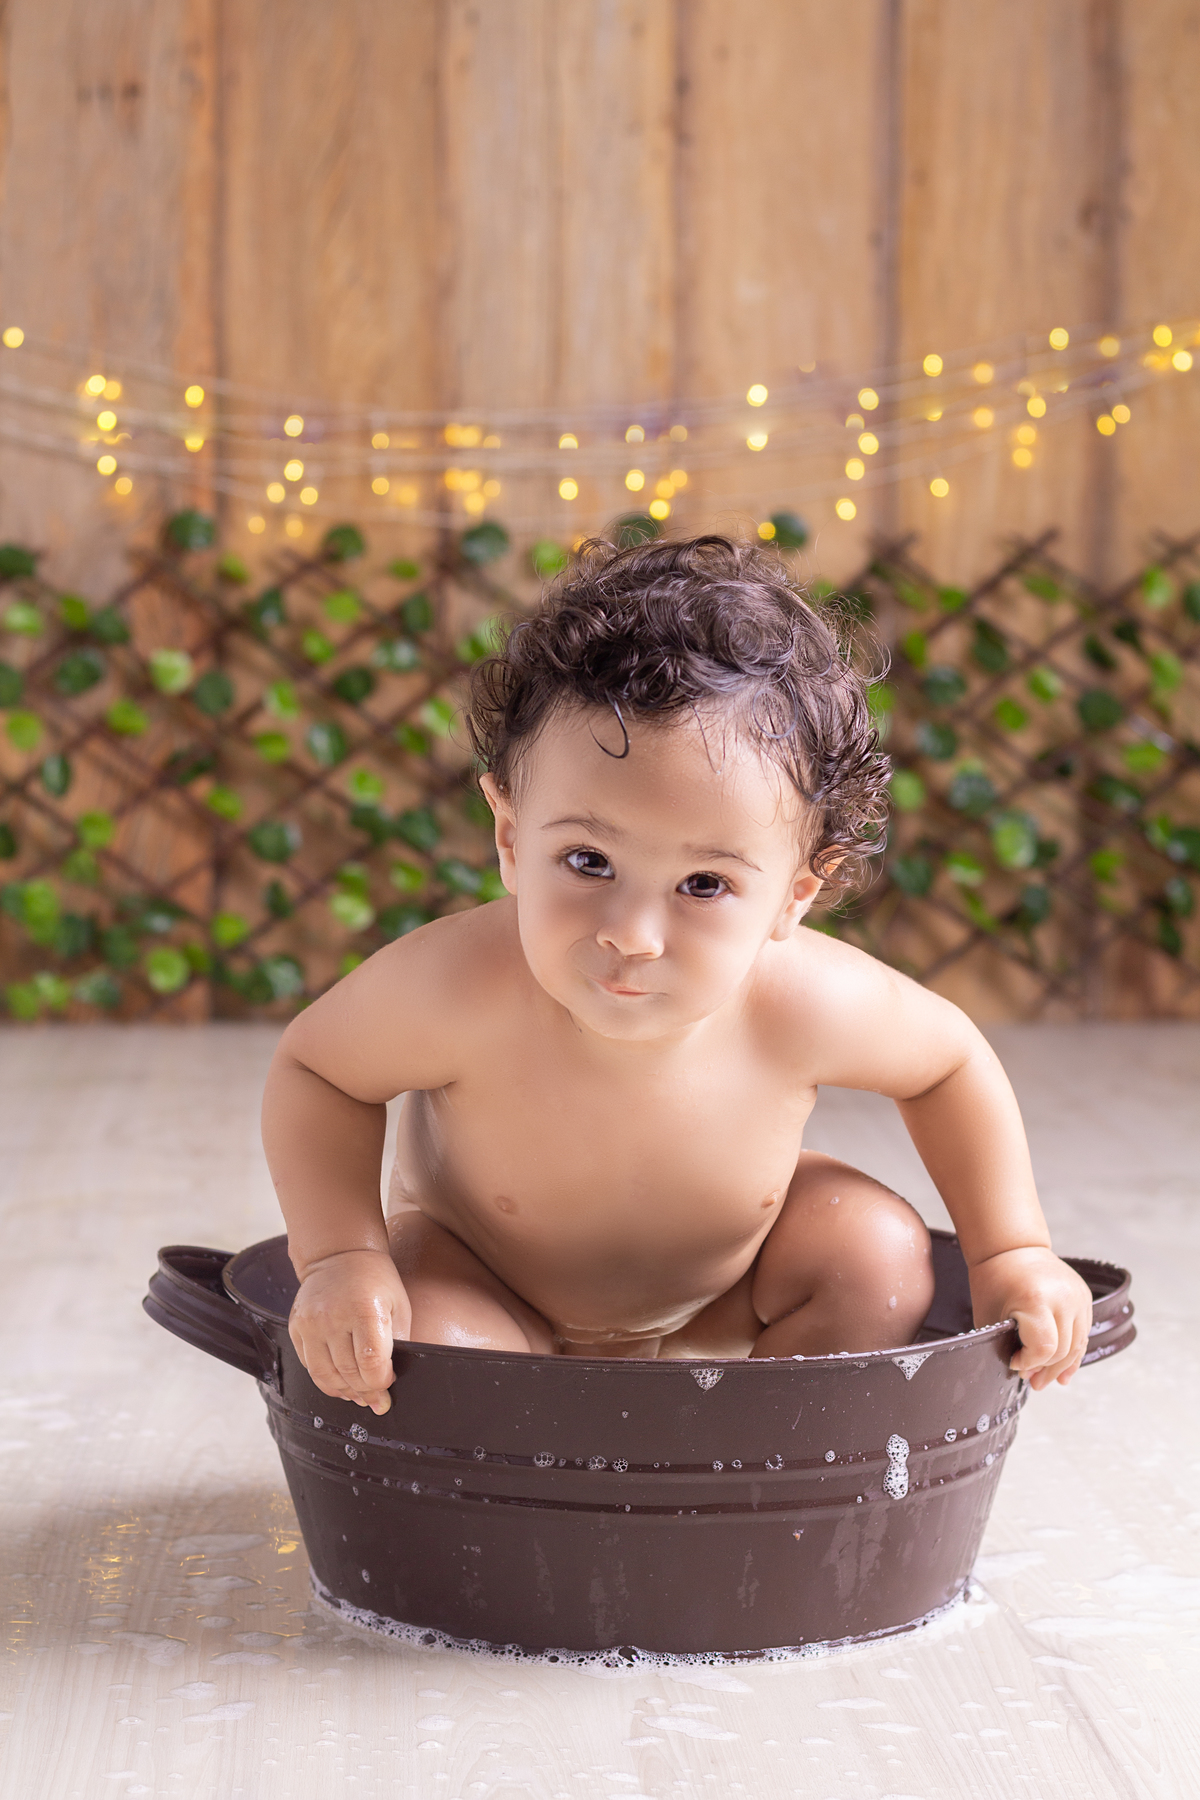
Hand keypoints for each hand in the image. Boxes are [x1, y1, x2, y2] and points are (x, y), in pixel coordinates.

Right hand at [288, 1248, 412, 1413]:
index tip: (388, 1384)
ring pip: (325, 1376)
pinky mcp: (296, 1327)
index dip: (381, 1383)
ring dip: (344, 1391)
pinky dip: (325, 1380)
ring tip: (358, 1395)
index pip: (371, 1364)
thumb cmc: (376, 1282)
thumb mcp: (398, 1307)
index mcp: (364, 1309)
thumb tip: (390, 1382)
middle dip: (365, 1392)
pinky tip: (340, 1382)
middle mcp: (333, 1316)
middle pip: (349, 1373)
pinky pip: (309, 1366)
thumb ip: (397, 1344)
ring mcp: (311, 1322)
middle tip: (376, 1400)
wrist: (340, 1255)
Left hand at [968, 1245, 1092, 1389]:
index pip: (1043, 1348)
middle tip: (1031, 1380)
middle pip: (1062, 1351)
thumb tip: (1025, 1374)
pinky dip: (1073, 1353)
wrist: (1012, 1247)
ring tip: (1046, 1380)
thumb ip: (1006, 1345)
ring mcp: (1078, 1296)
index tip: (1015, 1363)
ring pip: (1077, 1346)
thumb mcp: (991, 1315)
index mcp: (1036, 1299)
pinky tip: (1064, 1370)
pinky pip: (1083, 1334)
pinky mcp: (1085, 1297)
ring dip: (1061, 1367)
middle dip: (1045, 1369)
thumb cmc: (995, 1280)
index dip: (1029, 1363)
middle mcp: (1063, 1297)